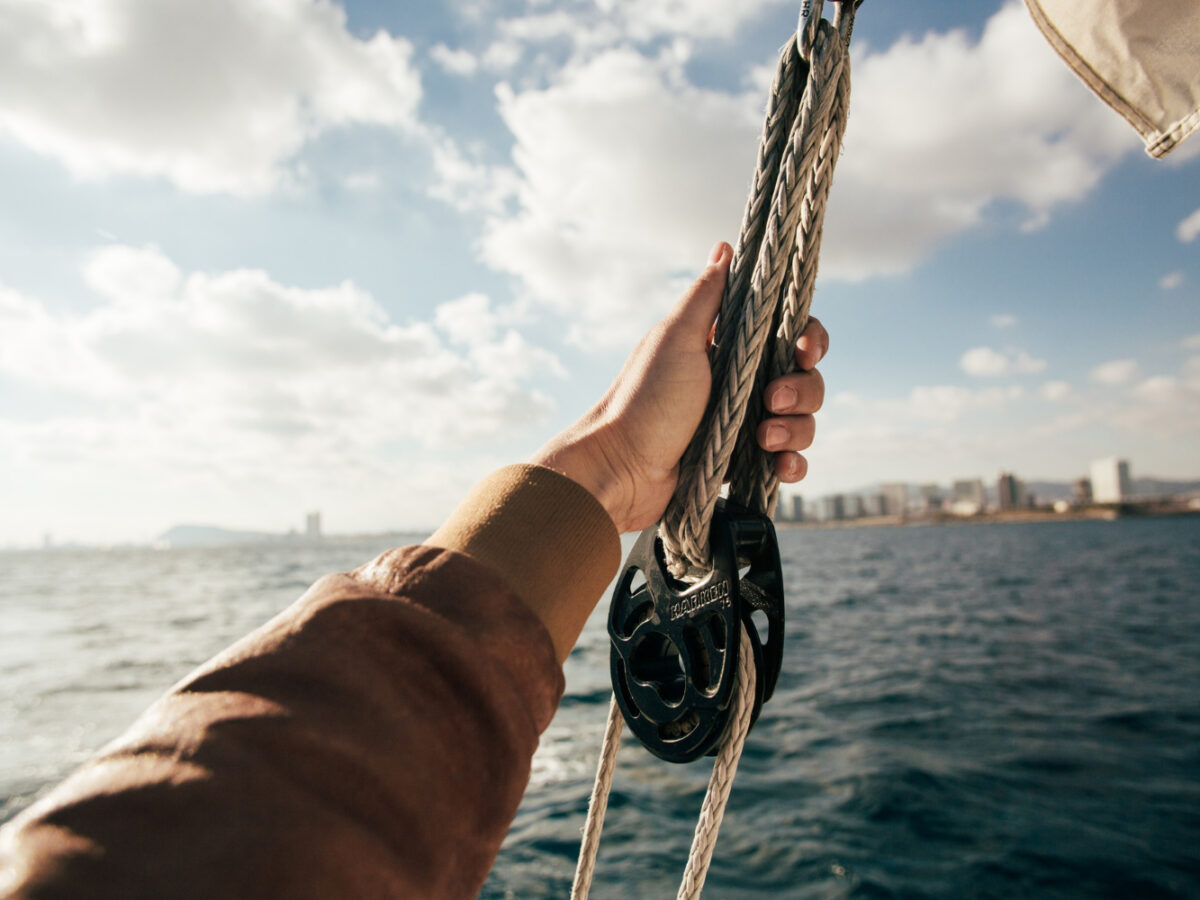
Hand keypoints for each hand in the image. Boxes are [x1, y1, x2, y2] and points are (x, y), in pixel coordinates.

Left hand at [532, 241, 827, 532]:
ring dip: (796, 429)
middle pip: (804, 377)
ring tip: (764, 438)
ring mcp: (743, 425)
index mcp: (727, 348)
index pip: (788, 334)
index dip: (807, 339)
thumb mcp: (675, 339)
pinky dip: (792, 463)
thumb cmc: (644, 400)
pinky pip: (787, 461)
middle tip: (772, 400)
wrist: (621, 471)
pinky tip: (779, 466)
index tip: (803, 350)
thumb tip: (725, 247)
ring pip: (802, 421)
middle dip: (802, 389)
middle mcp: (740, 384)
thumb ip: (706, 296)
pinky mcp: (742, 465)